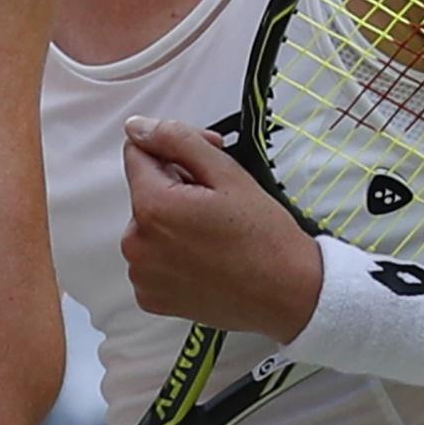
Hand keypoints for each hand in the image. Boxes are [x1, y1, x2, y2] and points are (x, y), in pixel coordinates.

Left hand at [118, 116, 317, 341]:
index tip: (205, 163)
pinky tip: (206, 257)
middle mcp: (136, 244)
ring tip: (215, 233)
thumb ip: (177, 140)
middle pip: (144, 191)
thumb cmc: (264, 237)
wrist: (287, 295)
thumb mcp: (226, 173)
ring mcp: (141, 274)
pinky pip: (151, 258)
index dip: (173, 151)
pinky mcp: (150, 297)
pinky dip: (172, 253)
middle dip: (176, 186)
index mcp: (151, 207)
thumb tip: (137, 127)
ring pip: (148, 224)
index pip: (136, 154)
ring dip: (174, 220)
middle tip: (219, 202)